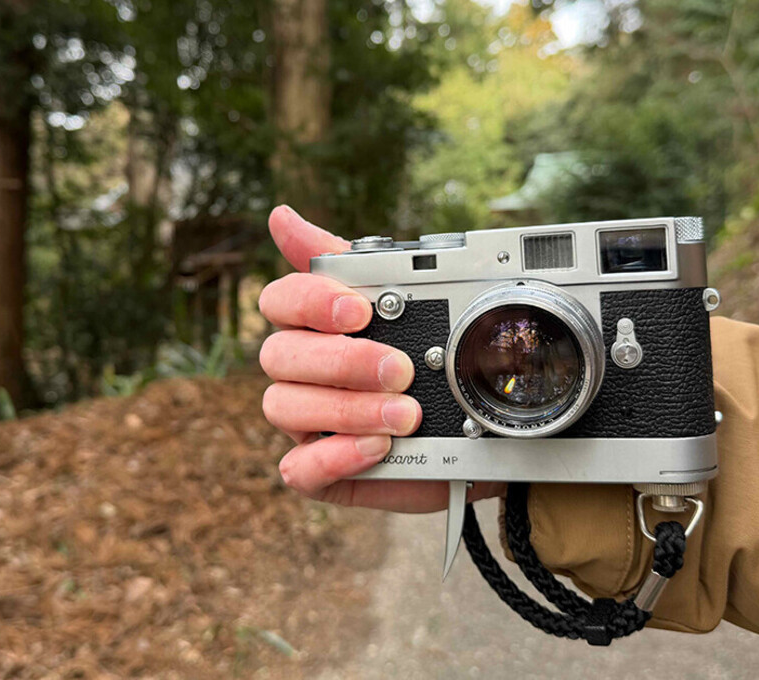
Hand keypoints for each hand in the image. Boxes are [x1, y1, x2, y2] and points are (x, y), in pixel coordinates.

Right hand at [258, 205, 504, 511]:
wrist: (480, 430)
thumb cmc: (430, 359)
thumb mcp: (406, 301)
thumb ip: (350, 260)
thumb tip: (281, 216)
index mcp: (314, 322)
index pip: (279, 300)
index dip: (310, 302)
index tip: (358, 309)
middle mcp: (301, 370)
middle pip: (278, 355)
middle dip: (340, 360)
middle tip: (399, 369)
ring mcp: (306, 422)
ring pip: (283, 408)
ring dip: (346, 409)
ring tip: (405, 414)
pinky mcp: (322, 471)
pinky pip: (299, 471)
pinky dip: (335, 458)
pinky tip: (378, 448)